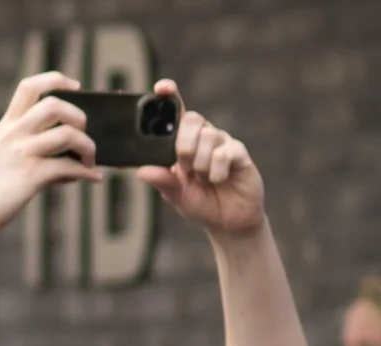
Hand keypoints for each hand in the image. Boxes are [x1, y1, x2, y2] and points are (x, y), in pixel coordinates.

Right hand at [0, 72, 99, 242]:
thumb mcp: (1, 156)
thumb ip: (30, 149)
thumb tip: (70, 161)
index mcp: (6, 125)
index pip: (29, 86)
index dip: (56, 79)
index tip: (75, 86)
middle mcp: (14, 134)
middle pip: (54, 105)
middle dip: (78, 116)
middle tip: (83, 133)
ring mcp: (23, 153)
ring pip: (68, 134)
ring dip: (87, 146)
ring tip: (89, 159)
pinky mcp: (31, 176)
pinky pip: (69, 167)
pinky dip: (87, 172)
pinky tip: (93, 177)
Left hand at [139, 90, 264, 234]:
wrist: (228, 221)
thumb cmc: (201, 203)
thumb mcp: (177, 195)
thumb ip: (162, 181)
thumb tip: (141, 172)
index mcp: (185, 141)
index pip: (177, 111)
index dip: (170, 95)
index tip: (161, 88)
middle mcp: (204, 136)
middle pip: (191, 119)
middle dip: (184, 145)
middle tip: (187, 167)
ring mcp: (223, 142)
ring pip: (208, 136)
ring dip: (202, 164)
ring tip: (205, 178)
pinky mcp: (239, 153)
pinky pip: (224, 152)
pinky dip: (217, 171)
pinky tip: (219, 179)